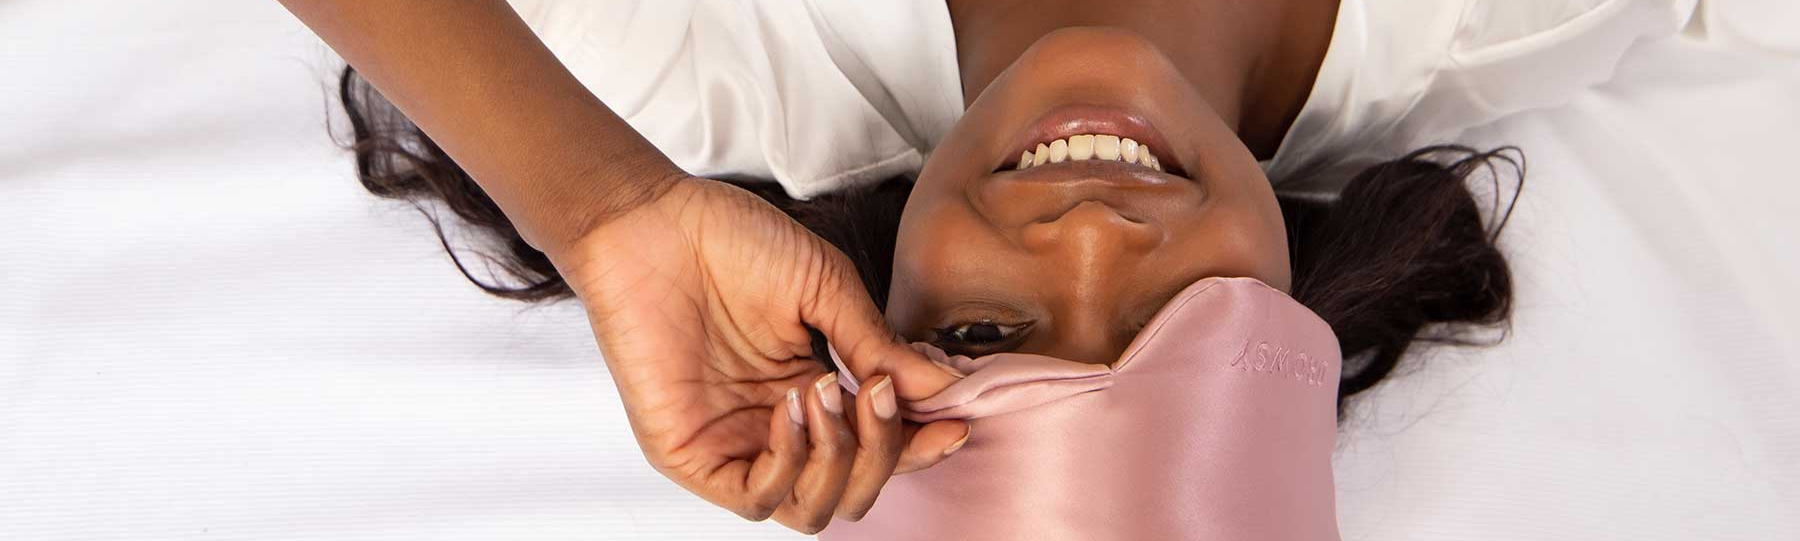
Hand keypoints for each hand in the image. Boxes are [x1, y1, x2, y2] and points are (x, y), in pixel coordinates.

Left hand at [554, 177, 969, 532]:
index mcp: (812, 392)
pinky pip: (754, 500)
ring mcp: (733, 444)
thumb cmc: (730, 241)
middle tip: (881, 394)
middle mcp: (776, 428)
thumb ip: (878, 345)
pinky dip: (788, 466)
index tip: (954, 421)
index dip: (920, 446)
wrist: (654, 220)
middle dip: (884, 453)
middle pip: (852, 491)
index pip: (877, 449)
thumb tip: (943, 388)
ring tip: (829, 391)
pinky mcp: (689, 453)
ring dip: (838, 460)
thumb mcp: (826, 289)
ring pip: (809, 510)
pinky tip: (792, 409)